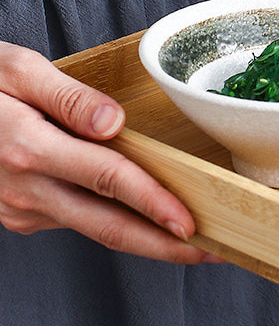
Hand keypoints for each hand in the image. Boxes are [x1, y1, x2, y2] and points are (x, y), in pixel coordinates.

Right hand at [0, 42, 218, 262]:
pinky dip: (116, 223)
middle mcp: (26, 190)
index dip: (154, 202)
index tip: (191, 222)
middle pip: (108, 227)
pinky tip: (148, 220)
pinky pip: (77, 220)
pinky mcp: (21, 215)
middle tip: (212, 255)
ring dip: (146, 238)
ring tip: (194, 242)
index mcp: (28, 149)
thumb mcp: (15, 70)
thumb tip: (113, 122)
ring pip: (95, 228)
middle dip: (164, 247)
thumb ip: (67, 96)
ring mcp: (22, 209)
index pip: (109, 180)